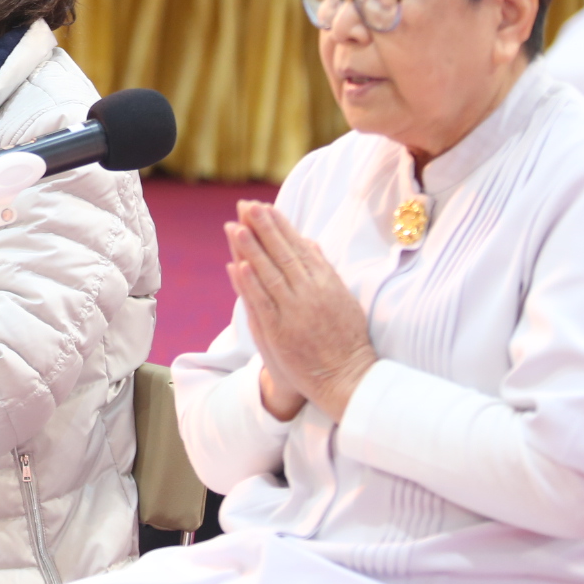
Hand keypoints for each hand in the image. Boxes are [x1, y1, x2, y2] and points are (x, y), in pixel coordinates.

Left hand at [225, 200, 376, 422]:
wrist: (348, 378)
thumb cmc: (346, 339)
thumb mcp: (342, 298)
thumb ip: (324, 270)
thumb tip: (309, 242)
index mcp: (327, 283)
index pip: (299, 247)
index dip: (280, 226)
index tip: (265, 207)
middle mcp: (311, 293)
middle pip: (283, 254)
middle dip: (264, 228)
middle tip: (247, 205)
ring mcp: (295, 312)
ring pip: (269, 274)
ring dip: (251, 249)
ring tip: (235, 226)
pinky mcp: (280, 332)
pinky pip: (262, 303)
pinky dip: (249, 284)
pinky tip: (237, 266)